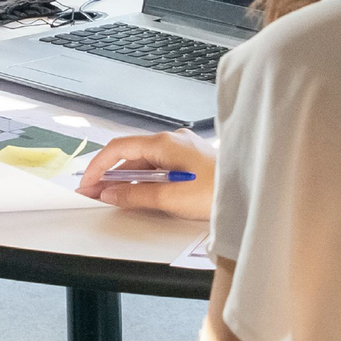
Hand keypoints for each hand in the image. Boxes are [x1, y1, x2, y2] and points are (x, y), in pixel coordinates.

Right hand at [76, 130, 215, 220]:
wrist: (253, 193)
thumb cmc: (220, 190)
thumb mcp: (171, 197)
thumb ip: (136, 195)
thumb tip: (111, 195)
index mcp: (165, 143)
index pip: (118, 149)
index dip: (98, 167)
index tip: (87, 184)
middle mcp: (173, 141)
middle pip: (131, 157)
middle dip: (110, 176)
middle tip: (94, 195)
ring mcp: (183, 151)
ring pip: (145, 164)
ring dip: (128, 181)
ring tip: (114, 199)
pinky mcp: (191, 162)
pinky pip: (159, 169)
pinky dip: (145, 181)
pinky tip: (141, 195)